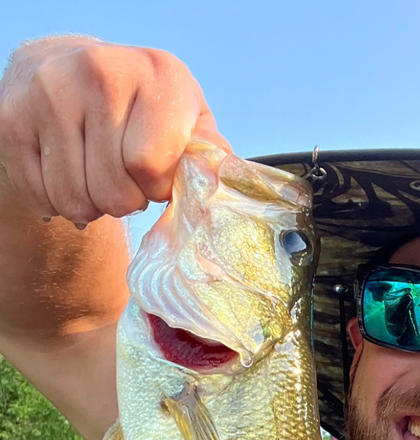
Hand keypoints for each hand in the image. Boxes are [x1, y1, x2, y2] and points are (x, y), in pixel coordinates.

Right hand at [0, 36, 229, 223]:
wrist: (70, 70)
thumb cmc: (145, 110)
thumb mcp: (189, 121)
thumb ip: (209, 156)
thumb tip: (217, 189)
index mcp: (158, 74)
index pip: (150, 168)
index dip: (156, 189)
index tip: (156, 176)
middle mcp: (100, 71)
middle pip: (113, 191)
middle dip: (125, 201)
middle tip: (125, 179)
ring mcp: (50, 91)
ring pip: (75, 201)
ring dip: (92, 206)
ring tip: (98, 178)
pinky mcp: (12, 117)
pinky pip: (43, 197)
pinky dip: (58, 202)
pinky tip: (69, 174)